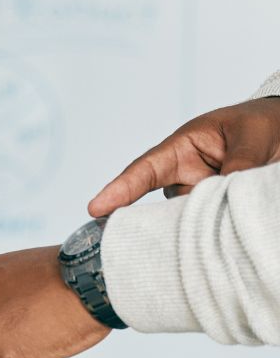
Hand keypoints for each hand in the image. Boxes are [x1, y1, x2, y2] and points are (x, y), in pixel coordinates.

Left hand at [0, 246, 110, 357]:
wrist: (92, 282)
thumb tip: (19, 327)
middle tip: (44, 331)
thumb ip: (18, 301)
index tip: (43, 318)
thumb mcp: (39, 283)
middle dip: (12, 347)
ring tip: (42, 339)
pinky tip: (37, 354)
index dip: (19, 331)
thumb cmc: (82, 283)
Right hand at [89, 96, 279, 215]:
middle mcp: (186, 175)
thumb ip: (238, 165)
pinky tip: (227, 233)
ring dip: (202, 225)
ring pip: (188, 220)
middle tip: (187, 229)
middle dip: (168, 220)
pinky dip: (215, 232)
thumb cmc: (265, 124)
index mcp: (184, 147)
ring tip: (225, 221)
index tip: (95, 208)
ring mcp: (200, 196)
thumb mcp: (252, 137)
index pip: (145, 170)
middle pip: (164, 205)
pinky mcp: (216, 212)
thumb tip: (222, 198)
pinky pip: (208, 227)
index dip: (119, 190)